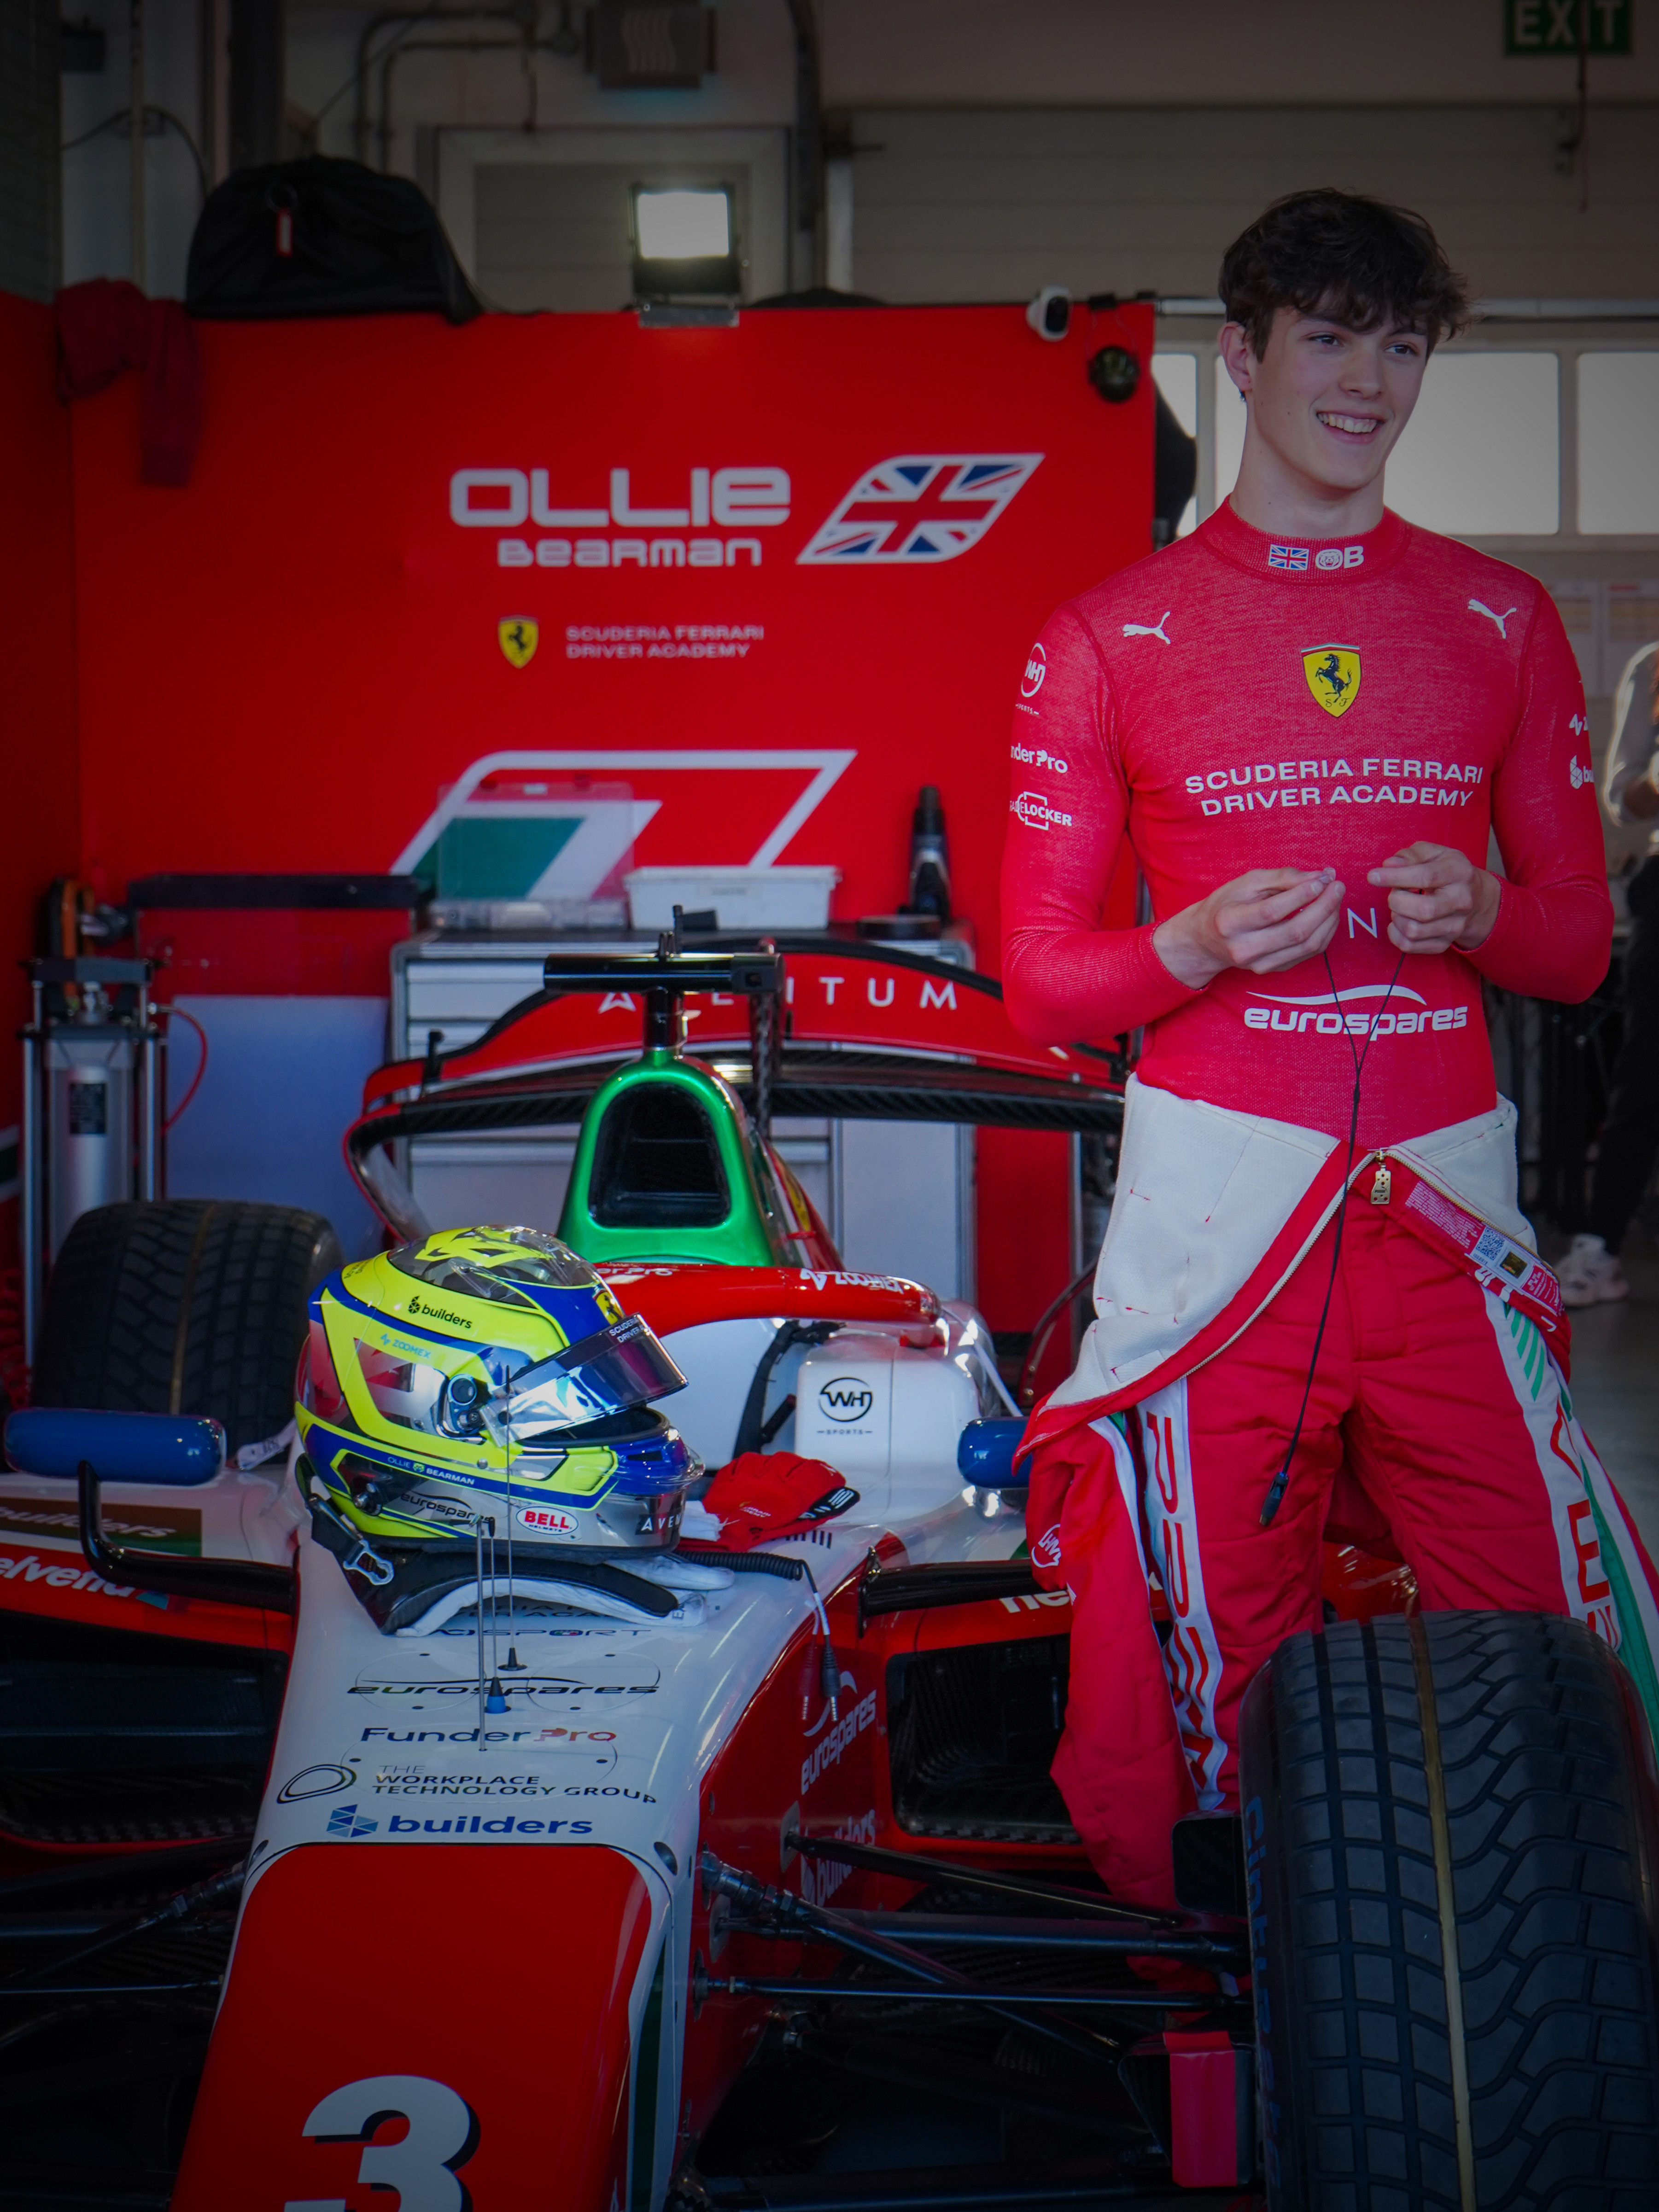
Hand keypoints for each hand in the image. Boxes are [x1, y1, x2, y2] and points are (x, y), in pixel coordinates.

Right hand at [1153, 866, 1343, 990]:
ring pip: (1307, 946)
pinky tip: (1327, 914)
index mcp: (1230, 923)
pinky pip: (1309, 954)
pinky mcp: (1273, 970)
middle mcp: (1244, 949)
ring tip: (1335, 897)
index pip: (1272, 911)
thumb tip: (1320, 876)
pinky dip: (1324, 932)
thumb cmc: (1227, 905)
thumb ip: (1283, 877)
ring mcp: (1259, 964)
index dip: (1301, 895)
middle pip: (1295, 932)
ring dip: (1329, 920)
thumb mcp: (1247, 882)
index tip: (1322, 879)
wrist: (1206, 940)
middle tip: (1337, 886)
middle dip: (1323, 907)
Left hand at [1367, 842, 1499, 953]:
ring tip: (1401, 907)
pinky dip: (1395, 934)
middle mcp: (1461, 901)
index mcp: (1459, 873)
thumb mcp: (1434, 853)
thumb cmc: (1447, 871)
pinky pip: (1409, 946)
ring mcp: (1455, 926)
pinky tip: (1400, 921)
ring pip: (1413, 930)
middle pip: (1422, 910)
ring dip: (1396, 917)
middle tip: (1396, 893)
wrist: (1475, 898)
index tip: (1373, 877)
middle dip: (1397, 900)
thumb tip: (1389, 865)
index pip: (1426, 877)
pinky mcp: (1443, 943)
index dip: (1395, 877)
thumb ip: (1411, 855)